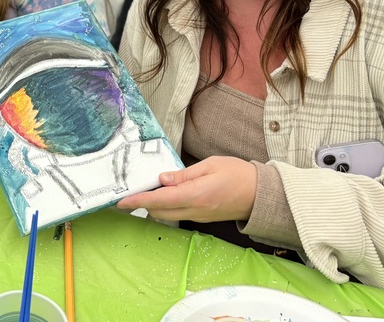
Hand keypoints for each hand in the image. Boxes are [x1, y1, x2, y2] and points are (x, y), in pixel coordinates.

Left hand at [116, 156, 257, 222]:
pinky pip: (178, 214)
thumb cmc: (238, 174)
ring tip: (148, 188)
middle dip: (143, 202)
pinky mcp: (202, 217)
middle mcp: (195, 210)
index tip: (121, 201)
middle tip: (134, 187)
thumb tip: (162, 178)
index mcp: (195, 195)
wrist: (261, 195)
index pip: (159, 200)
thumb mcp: (210, 165)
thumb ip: (184, 174)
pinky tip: (166, 193)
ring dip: (154, 204)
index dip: (138, 200)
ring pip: (167, 215)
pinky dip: (167, 206)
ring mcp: (199, 216)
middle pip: (159, 211)